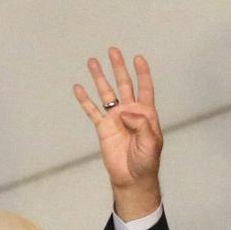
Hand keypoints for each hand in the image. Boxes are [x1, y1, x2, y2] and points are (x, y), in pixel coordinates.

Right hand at [74, 48, 162, 220]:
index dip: (142, 73)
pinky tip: (79, 88)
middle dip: (118, 67)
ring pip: (106, 94)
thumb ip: (141, 125)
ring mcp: (115, 119)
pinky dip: (85, 100)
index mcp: (145, 113)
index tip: (138, 58)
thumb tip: (125, 112)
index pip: (144, 88)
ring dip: (100, 78)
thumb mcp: (151, 143)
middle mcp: (130, 112)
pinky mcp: (103, 128)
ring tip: (92, 62)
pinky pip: (92, 111)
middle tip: (113, 51)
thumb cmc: (146, 162)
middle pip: (123, 84)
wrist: (132, 178)